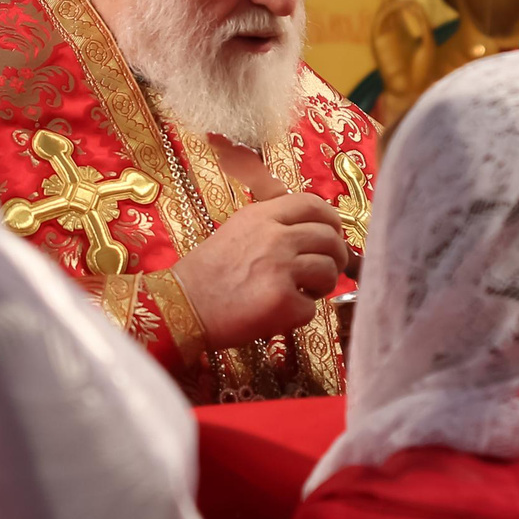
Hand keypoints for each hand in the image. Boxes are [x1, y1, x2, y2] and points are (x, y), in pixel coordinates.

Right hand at [172, 190, 354, 350]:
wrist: (182, 306)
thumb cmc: (207, 275)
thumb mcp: (236, 230)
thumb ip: (273, 225)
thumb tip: (316, 228)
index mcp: (261, 216)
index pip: (313, 204)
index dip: (331, 219)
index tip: (334, 233)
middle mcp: (275, 237)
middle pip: (330, 238)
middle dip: (336, 257)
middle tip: (325, 271)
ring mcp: (281, 269)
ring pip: (329, 270)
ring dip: (322, 286)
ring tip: (302, 292)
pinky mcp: (283, 302)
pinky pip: (312, 308)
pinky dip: (300, 314)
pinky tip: (279, 312)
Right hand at [370, 0, 436, 118]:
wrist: (412, 90)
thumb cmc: (422, 71)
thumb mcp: (427, 41)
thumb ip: (422, 22)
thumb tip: (414, 3)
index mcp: (403, 31)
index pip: (398, 6)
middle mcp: (391, 31)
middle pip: (388, 4)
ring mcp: (383, 36)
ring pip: (383, 9)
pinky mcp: (378, 41)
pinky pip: (380, 19)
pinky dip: (390, 9)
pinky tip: (402, 2)